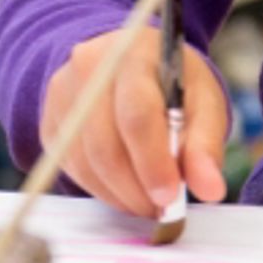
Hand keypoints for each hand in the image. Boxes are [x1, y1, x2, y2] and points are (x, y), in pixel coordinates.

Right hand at [41, 29, 231, 220]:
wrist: (130, 66)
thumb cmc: (173, 87)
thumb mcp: (203, 104)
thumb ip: (205, 146)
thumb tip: (211, 189)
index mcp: (134, 54)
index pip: (136, 114)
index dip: (152, 161)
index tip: (169, 197)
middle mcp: (89, 68)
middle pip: (105, 144)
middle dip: (136, 188)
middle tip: (162, 209)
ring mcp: (63, 94)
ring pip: (85, 162)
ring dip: (119, 194)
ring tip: (148, 201)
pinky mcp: (51, 121)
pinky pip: (71, 167)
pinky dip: (101, 189)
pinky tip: (125, 189)